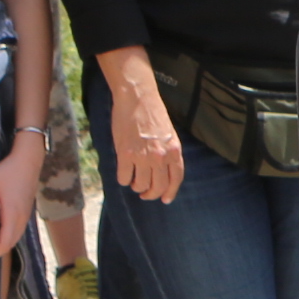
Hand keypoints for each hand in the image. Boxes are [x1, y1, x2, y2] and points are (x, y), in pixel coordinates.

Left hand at [0, 145, 40, 248]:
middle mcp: (21, 217)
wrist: (28, 161)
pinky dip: (6, 238)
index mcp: (12, 212)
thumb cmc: (8, 170)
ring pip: (14, 239)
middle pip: (9, 245)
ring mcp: (25, 216)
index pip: (3, 243)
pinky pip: (16, 232)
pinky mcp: (25, 212)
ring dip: (1, 246)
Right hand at [110, 71, 185, 203]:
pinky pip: (124, 177)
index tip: (165, 199)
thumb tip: (163, 172)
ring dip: (136, 186)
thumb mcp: (169, 135)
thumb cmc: (152, 114)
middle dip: (151, 194)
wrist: (138, 99)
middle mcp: (161, 157)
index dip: (170, 192)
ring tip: (133, 181)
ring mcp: (143, 156)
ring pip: (140, 185)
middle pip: (158, 186)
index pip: (176, 179)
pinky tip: (123, 174)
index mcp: (174, 151)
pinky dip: (123, 179)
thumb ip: (168, 153)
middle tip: (144, 194)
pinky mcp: (125, 154)